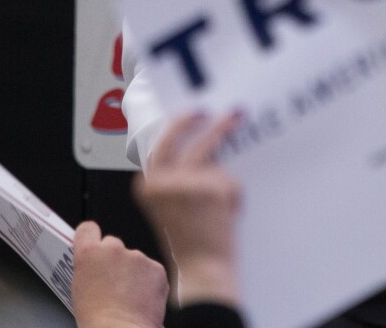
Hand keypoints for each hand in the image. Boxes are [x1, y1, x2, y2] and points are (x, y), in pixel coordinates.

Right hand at [72, 220, 168, 327]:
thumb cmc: (97, 322)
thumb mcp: (80, 292)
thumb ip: (90, 270)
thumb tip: (96, 270)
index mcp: (89, 254)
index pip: (88, 229)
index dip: (91, 237)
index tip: (93, 243)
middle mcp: (113, 249)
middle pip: (113, 245)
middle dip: (114, 260)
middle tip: (113, 284)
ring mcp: (137, 256)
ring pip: (134, 260)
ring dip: (133, 273)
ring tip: (128, 298)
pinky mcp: (156, 268)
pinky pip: (151, 271)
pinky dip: (148, 283)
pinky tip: (141, 300)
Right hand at [134, 112, 242, 306]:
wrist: (202, 271)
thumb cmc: (187, 244)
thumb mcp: (169, 207)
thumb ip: (174, 180)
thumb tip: (196, 147)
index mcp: (149, 187)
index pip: (160, 144)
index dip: (176, 126)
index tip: (189, 113)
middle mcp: (165, 182)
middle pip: (185, 137)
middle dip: (204, 123)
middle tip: (224, 114)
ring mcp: (190, 183)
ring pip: (215, 161)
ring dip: (225, 170)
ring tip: (236, 154)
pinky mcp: (214, 188)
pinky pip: (230, 181)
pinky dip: (234, 194)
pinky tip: (228, 212)